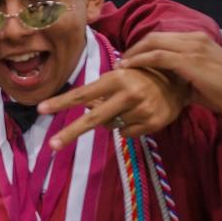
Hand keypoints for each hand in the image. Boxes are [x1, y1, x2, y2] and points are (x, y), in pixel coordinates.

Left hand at [38, 67, 186, 150]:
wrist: (180, 80)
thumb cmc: (142, 75)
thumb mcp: (120, 76)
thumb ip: (101, 92)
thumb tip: (84, 107)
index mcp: (117, 79)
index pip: (83, 93)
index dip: (62, 102)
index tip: (41, 109)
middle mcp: (129, 95)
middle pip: (93, 118)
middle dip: (70, 133)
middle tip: (51, 145)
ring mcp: (142, 111)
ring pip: (110, 126)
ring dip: (111, 120)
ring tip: (126, 106)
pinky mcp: (152, 124)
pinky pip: (126, 133)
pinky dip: (126, 126)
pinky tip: (138, 114)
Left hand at [118, 31, 221, 126]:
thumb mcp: (199, 78)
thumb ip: (180, 75)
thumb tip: (160, 83)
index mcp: (197, 40)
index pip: (161, 37)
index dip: (141, 46)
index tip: (128, 59)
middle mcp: (194, 39)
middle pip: (154, 37)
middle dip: (134, 48)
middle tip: (121, 62)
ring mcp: (193, 48)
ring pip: (154, 43)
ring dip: (134, 53)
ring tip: (122, 66)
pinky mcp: (191, 61)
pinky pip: (158, 56)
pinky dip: (141, 60)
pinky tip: (130, 68)